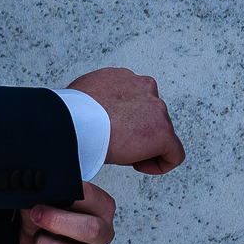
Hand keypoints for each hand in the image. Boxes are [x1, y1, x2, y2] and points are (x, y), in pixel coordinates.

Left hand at [19, 180, 114, 243]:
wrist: (35, 229)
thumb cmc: (46, 209)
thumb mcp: (48, 193)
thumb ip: (49, 189)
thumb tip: (36, 188)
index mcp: (100, 208)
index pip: (94, 198)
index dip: (66, 196)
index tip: (46, 195)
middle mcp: (101, 234)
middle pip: (92, 230)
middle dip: (56, 221)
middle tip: (36, 215)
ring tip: (38, 237)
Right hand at [68, 66, 185, 173]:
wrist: (72, 122)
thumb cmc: (70, 113)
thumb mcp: (84, 93)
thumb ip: (100, 97)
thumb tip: (97, 111)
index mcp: (124, 77)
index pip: (137, 100)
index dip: (126, 120)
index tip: (112, 131)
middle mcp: (144, 87)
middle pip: (151, 117)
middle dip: (136, 132)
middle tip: (114, 143)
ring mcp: (156, 108)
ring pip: (160, 134)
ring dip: (143, 146)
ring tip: (120, 152)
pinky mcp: (163, 132)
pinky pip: (173, 155)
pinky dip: (158, 164)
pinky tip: (138, 166)